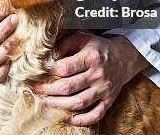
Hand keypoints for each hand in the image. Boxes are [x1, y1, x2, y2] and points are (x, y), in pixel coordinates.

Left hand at [33, 31, 148, 126]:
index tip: (38, 72)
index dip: (49, 71)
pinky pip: (95, 115)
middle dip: (48, 90)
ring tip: (45, 102)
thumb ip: (65, 43)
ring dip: (59, 105)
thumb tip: (47, 53)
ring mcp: (103, 90)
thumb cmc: (98, 48)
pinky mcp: (108, 101)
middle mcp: (98, 75)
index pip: (66, 67)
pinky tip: (67, 118)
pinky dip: (80, 120)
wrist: (124, 58)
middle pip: (69, 87)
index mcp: (91, 57)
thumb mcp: (83, 38)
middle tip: (35, 89)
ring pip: (79, 102)